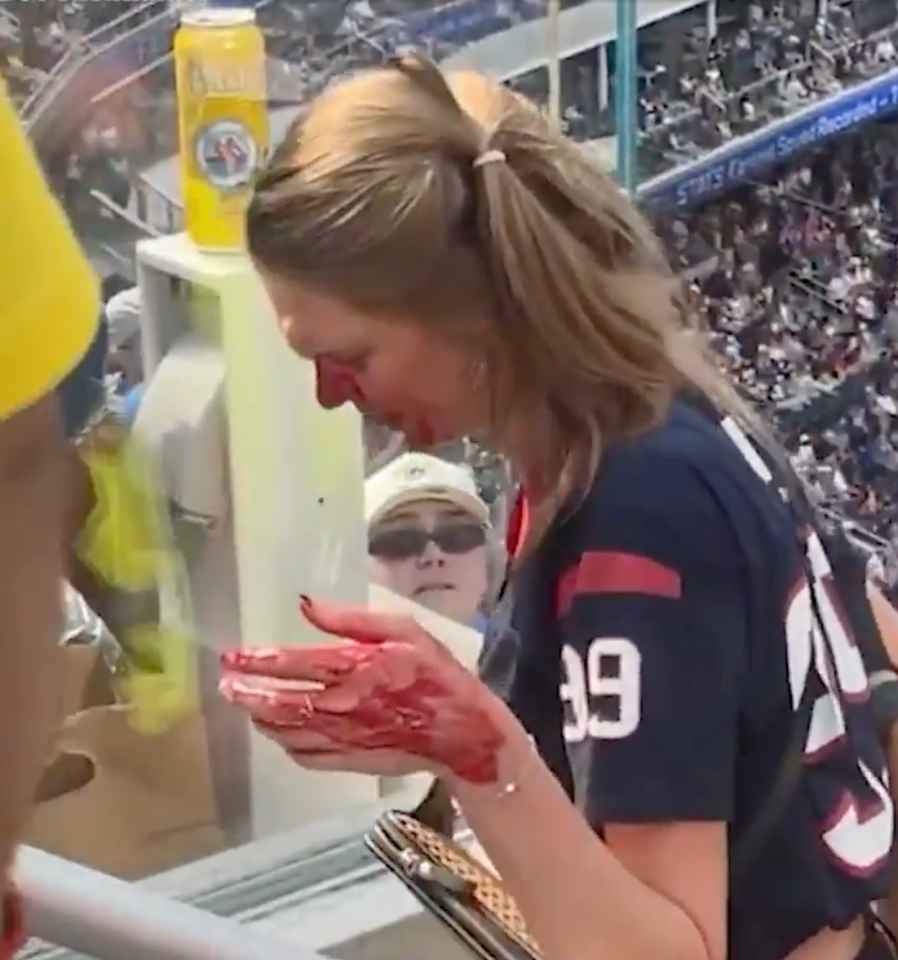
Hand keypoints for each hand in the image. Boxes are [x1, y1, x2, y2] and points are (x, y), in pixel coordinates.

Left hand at [219, 597, 514, 784]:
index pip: (291, 663)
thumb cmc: (435, 673)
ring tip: (244, 705)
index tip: (231, 657)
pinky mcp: (347, 761)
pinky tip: (277, 733)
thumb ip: (352, 620)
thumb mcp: (404, 630)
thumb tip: (307, 604)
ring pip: (285, 731)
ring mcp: (341, 738)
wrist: (461, 732)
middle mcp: (340, 705)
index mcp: (353, 667)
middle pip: (278, 702)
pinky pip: (303, 755)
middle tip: (226, 685)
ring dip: (259, 718)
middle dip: (246, 693)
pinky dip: (283, 743)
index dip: (256, 661)